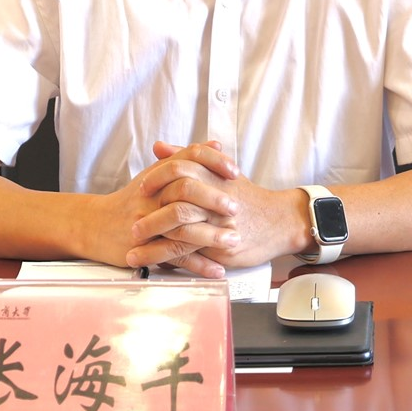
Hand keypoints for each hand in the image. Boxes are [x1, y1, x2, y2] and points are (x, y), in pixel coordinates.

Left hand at [132, 141, 307, 272]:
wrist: (279, 221)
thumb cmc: (246, 196)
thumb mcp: (219, 171)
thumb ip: (187, 157)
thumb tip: (159, 147)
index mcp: (212, 176)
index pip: (178, 171)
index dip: (157, 179)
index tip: (141, 188)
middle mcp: (214, 198)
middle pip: (175, 202)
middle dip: (149, 215)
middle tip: (132, 224)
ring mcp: (217, 223)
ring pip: (179, 230)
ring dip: (153, 241)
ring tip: (133, 248)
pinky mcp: (220, 247)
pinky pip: (189, 253)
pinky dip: (168, 258)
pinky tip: (152, 263)